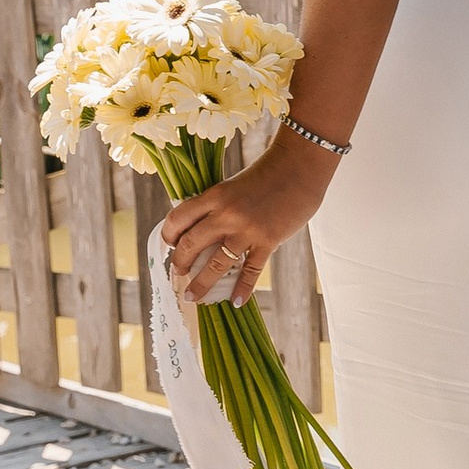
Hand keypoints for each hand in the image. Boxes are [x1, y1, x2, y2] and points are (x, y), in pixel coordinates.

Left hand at [157, 136, 335, 309]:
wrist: (300, 167)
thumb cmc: (268, 173)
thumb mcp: (233, 185)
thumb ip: (217, 206)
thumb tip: (201, 231)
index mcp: (214, 195)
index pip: (178, 219)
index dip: (168, 235)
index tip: (170, 245)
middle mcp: (226, 214)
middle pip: (191, 244)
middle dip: (180, 263)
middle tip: (178, 274)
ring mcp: (247, 230)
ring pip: (216, 264)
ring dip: (201, 283)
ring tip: (193, 296)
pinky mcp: (268, 241)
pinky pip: (251, 270)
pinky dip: (243, 288)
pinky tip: (237, 301)